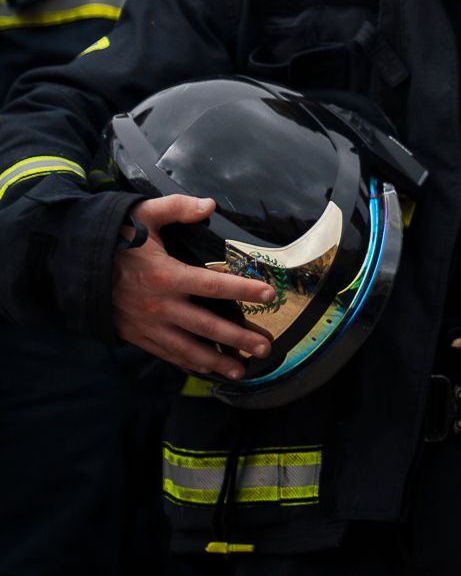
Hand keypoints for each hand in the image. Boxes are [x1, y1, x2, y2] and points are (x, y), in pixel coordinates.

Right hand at [111, 195, 278, 376]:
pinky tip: (208, 370)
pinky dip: (189, 363)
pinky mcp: (138, 336)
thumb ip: (178, 207)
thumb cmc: (116, 240)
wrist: (76, 268)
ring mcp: (149, 325)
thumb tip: (209, 205)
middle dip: (238, 339)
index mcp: (167, 276)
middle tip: (264, 347)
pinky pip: (167, 354)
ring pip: (188, 348)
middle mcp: (160, 306)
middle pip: (207, 326)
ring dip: (216, 362)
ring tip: (242, 370)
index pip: (213, 285)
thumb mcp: (145, 215)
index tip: (269, 294)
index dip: (243, 289)